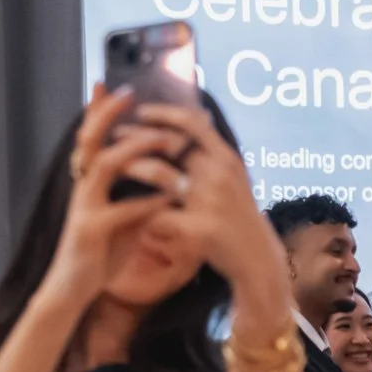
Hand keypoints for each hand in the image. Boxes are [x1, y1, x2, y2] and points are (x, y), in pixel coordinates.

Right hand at [38, 86, 189, 309]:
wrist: (76, 288)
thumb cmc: (103, 251)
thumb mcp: (124, 216)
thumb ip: (139, 195)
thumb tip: (166, 178)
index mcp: (89, 181)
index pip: (92, 137)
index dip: (100, 110)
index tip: (114, 84)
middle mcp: (82, 188)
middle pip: (89, 139)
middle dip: (107, 114)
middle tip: (129, 92)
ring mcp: (84, 208)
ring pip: (104, 167)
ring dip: (134, 151)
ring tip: (161, 139)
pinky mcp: (92, 232)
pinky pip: (121, 211)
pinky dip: (146, 203)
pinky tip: (168, 197)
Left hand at [128, 103, 284, 296]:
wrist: (257, 259)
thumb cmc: (241, 218)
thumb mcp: (236, 180)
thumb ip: (215, 155)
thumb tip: (197, 119)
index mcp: (228, 160)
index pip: (194, 124)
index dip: (165, 113)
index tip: (142, 112)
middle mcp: (221, 176)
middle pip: (171, 144)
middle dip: (137, 137)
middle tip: (115, 136)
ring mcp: (211, 202)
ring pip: (159, 174)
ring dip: (132, 167)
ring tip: (113, 167)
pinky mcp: (200, 231)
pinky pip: (159, 215)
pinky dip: (141, 210)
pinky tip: (126, 208)